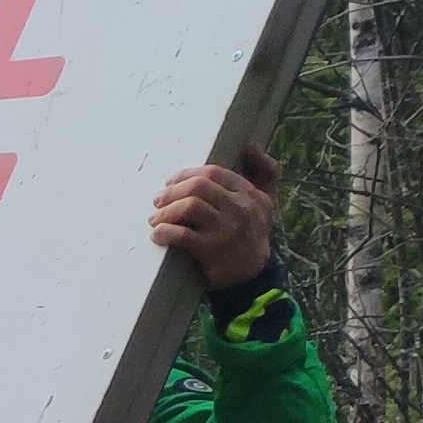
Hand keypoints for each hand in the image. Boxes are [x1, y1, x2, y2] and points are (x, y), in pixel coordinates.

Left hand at [152, 143, 280, 294]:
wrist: (254, 276)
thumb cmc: (253, 234)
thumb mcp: (267, 203)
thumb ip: (264, 173)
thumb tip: (251, 147)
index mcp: (250, 194)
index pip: (214, 172)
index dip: (186, 174)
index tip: (171, 182)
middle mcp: (241, 208)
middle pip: (198, 186)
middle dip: (172, 191)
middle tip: (158, 200)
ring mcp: (226, 229)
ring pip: (189, 206)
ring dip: (166, 211)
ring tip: (155, 219)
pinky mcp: (212, 250)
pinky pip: (181, 234)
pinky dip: (164, 232)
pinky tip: (158, 234)